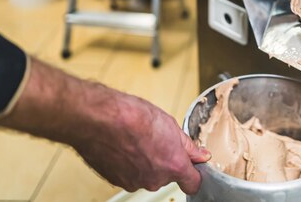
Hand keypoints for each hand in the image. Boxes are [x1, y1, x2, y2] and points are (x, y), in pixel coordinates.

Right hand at [0, 60, 209, 193]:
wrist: (99, 119)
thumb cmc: (132, 117)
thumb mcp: (170, 124)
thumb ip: (188, 146)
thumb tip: (201, 155)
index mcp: (173, 165)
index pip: (193, 183)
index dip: (193, 174)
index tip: (192, 166)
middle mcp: (155, 179)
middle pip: (167, 176)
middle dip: (165, 160)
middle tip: (156, 139)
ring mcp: (134, 181)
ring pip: (147, 174)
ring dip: (145, 160)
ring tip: (137, 138)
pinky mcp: (116, 180)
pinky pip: (129, 174)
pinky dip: (128, 162)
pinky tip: (124, 144)